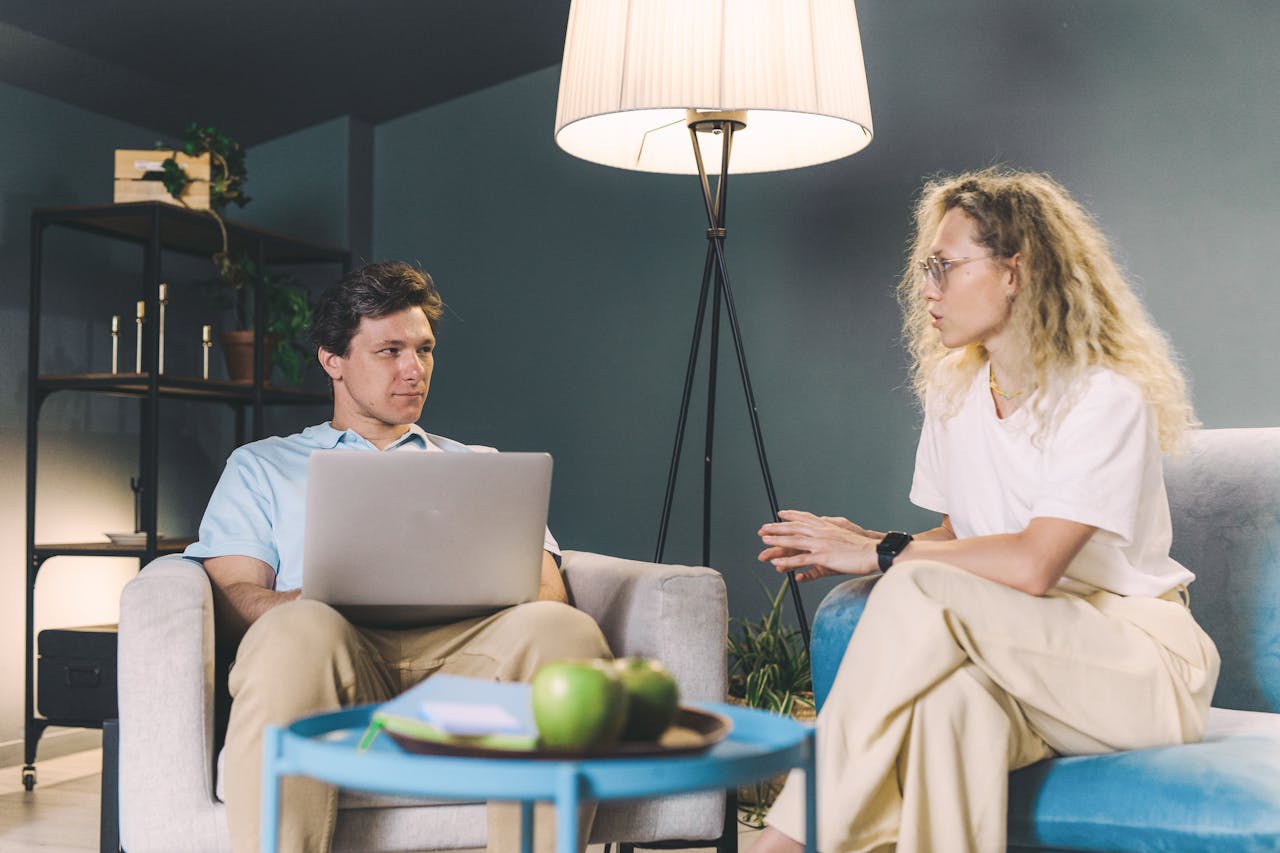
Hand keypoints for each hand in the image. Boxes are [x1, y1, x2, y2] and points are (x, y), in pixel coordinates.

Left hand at [757, 510, 879, 581]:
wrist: (874, 552)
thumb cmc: (862, 546)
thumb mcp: (845, 533)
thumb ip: (832, 530)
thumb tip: (826, 523)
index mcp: (827, 526)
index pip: (805, 518)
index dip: (792, 515)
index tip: (780, 513)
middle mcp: (821, 532)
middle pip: (795, 528)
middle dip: (777, 528)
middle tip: (763, 529)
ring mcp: (821, 544)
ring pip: (794, 542)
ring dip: (777, 542)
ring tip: (764, 542)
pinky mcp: (823, 557)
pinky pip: (802, 559)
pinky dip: (788, 561)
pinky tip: (777, 564)